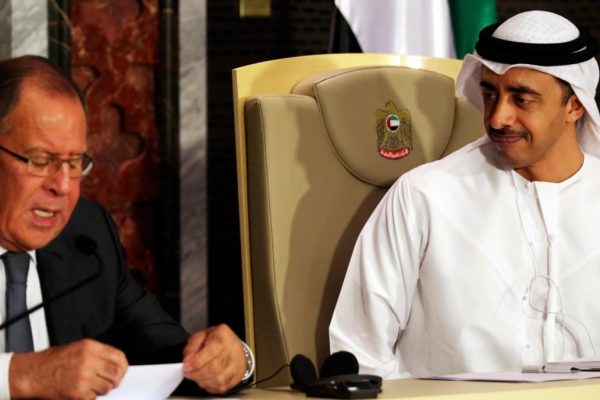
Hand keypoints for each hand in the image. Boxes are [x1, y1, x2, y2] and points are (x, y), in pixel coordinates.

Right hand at [9, 339, 127, 398]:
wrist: (32, 373)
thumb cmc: (53, 361)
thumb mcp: (78, 348)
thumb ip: (97, 354)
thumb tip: (114, 364)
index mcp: (90, 347)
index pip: (119, 358)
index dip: (122, 367)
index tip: (121, 371)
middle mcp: (89, 361)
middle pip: (116, 374)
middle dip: (114, 379)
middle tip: (107, 381)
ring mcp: (83, 378)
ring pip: (106, 387)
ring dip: (101, 389)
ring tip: (90, 385)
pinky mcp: (77, 393)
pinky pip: (94, 397)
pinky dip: (90, 396)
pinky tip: (81, 391)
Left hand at [182, 324, 246, 393]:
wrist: (231, 344)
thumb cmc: (214, 340)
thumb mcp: (199, 337)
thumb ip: (191, 349)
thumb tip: (187, 363)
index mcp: (222, 336)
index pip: (211, 351)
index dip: (196, 362)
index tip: (186, 367)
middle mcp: (233, 349)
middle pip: (216, 367)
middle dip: (198, 374)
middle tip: (189, 374)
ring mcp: (238, 363)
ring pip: (220, 380)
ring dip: (204, 381)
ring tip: (197, 377)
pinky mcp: (238, 375)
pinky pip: (223, 387)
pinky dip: (211, 387)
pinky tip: (206, 381)